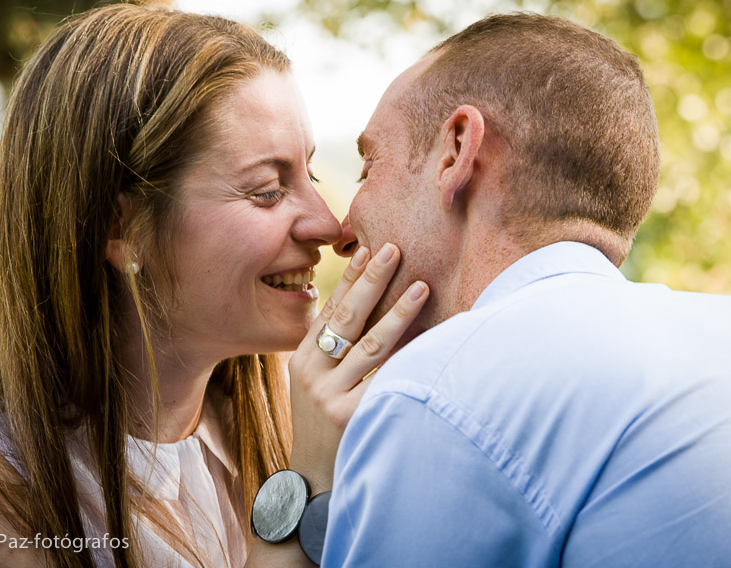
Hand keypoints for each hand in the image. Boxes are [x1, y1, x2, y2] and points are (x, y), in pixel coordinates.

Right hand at [287, 243, 428, 491]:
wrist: (311, 481)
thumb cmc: (320, 426)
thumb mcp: (312, 385)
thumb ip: (330, 352)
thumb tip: (361, 309)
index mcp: (302, 359)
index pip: (330, 309)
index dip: (351, 278)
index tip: (370, 249)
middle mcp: (313, 373)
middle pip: (349, 317)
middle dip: (373, 280)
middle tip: (395, 250)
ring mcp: (331, 395)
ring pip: (372, 345)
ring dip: (399, 313)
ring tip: (422, 287)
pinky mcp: (351, 416)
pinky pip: (386, 380)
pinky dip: (408, 356)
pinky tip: (428, 338)